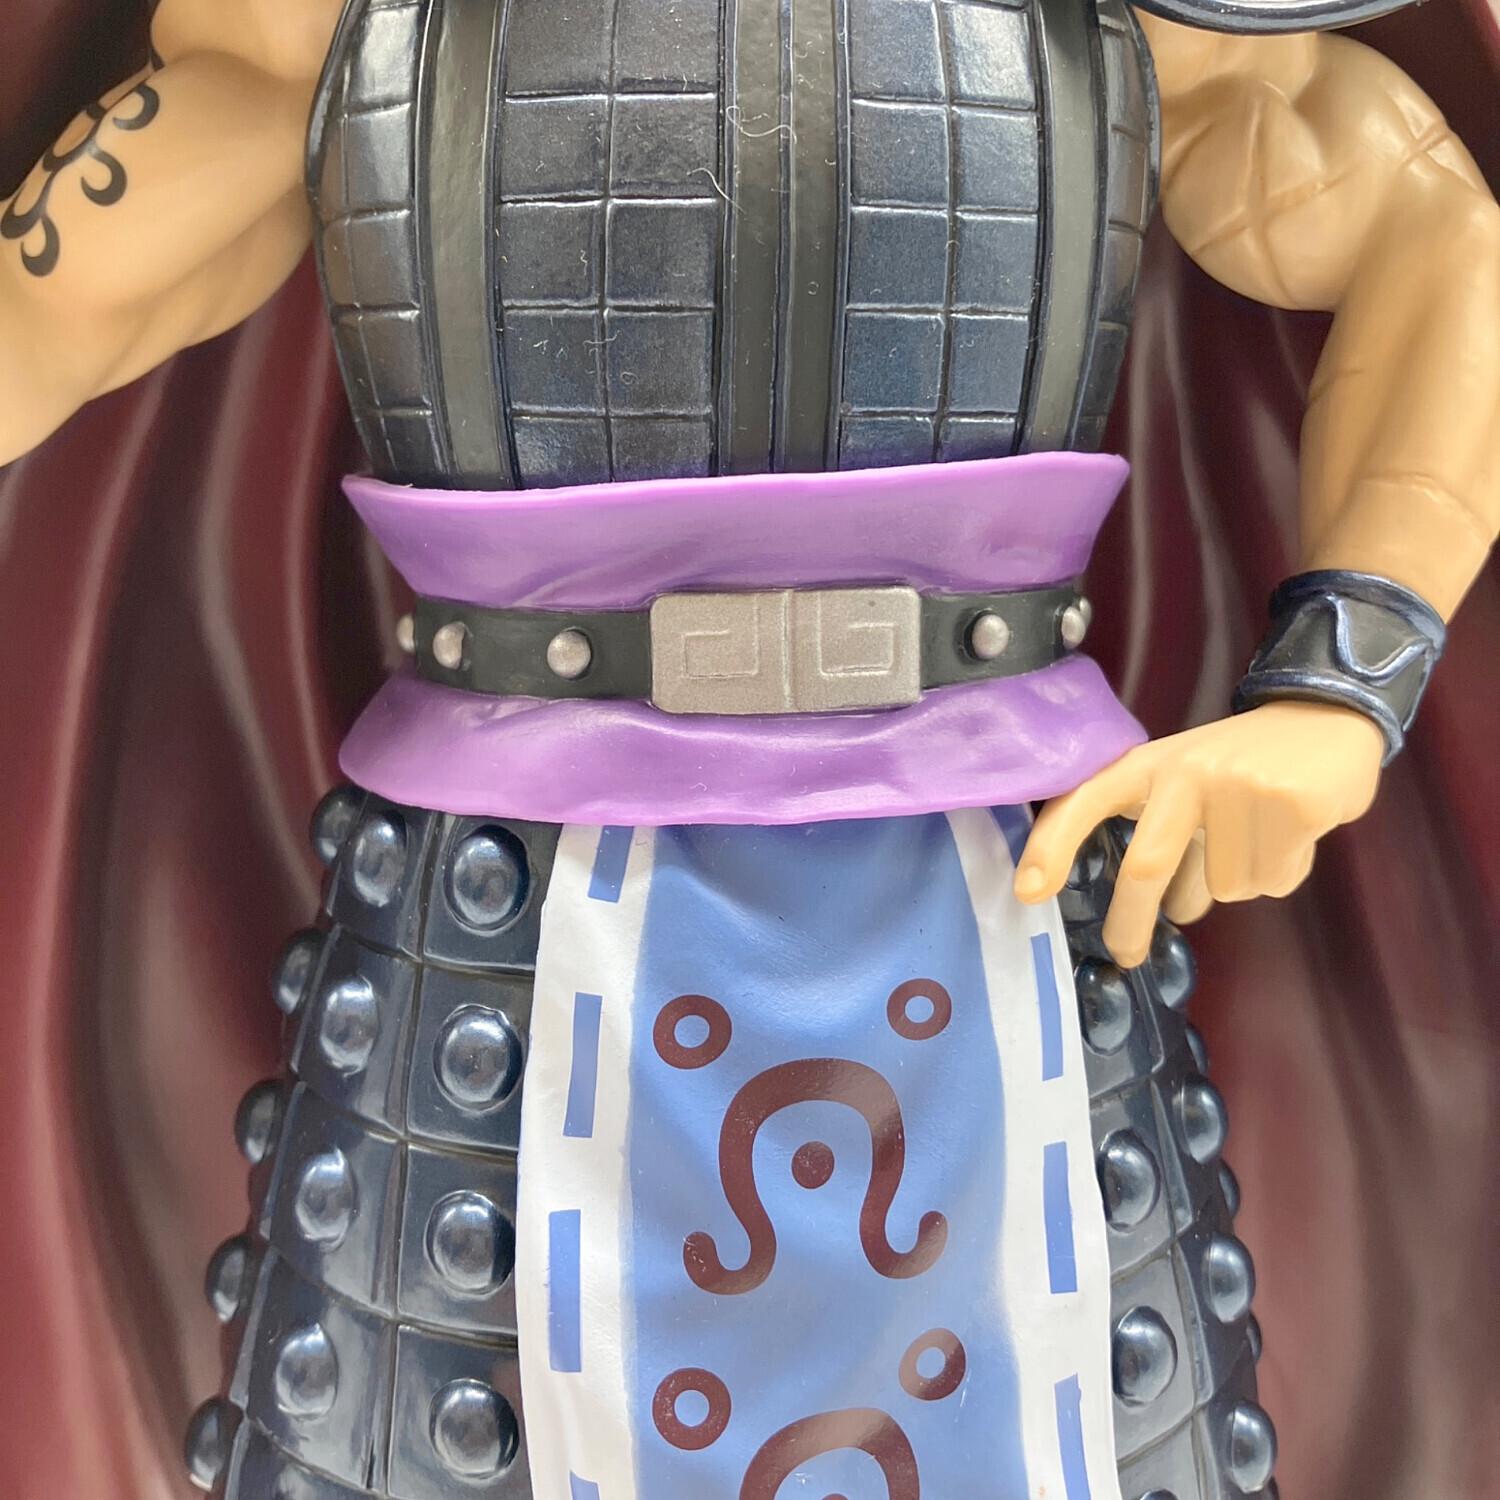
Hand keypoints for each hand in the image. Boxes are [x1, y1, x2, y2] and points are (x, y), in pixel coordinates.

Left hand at [1013, 702, 1384, 966]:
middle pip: (1146, 864)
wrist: (1325, 717)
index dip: (1052, 845)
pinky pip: (1275, 879)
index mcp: (1150, 764)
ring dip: (1246, 878)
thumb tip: (1171, 911)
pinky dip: (1283, 870)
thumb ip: (1171, 843)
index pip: (1086, 800)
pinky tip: (1292, 833)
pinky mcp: (1291, 804)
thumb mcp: (1192, 790)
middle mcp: (1187, 771)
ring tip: (1262, 834)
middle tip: (1125, 955)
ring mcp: (1240, 786)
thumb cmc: (1243, 765)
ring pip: (1227, 887)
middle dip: (1131, 920)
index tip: (1028, 892)